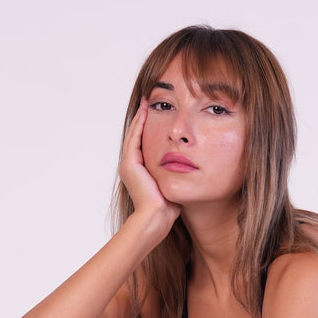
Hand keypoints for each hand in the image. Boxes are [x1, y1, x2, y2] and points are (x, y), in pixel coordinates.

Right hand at [118, 102, 180, 237]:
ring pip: (134, 133)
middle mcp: (131, 165)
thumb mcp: (173, 182)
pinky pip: (135, 137)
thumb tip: (188, 164)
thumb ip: (176, 171)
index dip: (150, 126)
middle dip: (143, 117)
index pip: (144, 142)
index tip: (159, 112)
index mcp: (140, 170)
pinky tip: (147, 111)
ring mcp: (128, 164)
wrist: (156, 218)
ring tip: (148, 100)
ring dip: (141, 116)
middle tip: (150, 99)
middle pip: (137, 134)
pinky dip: (140, 123)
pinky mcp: (130, 164)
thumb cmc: (168, 207)